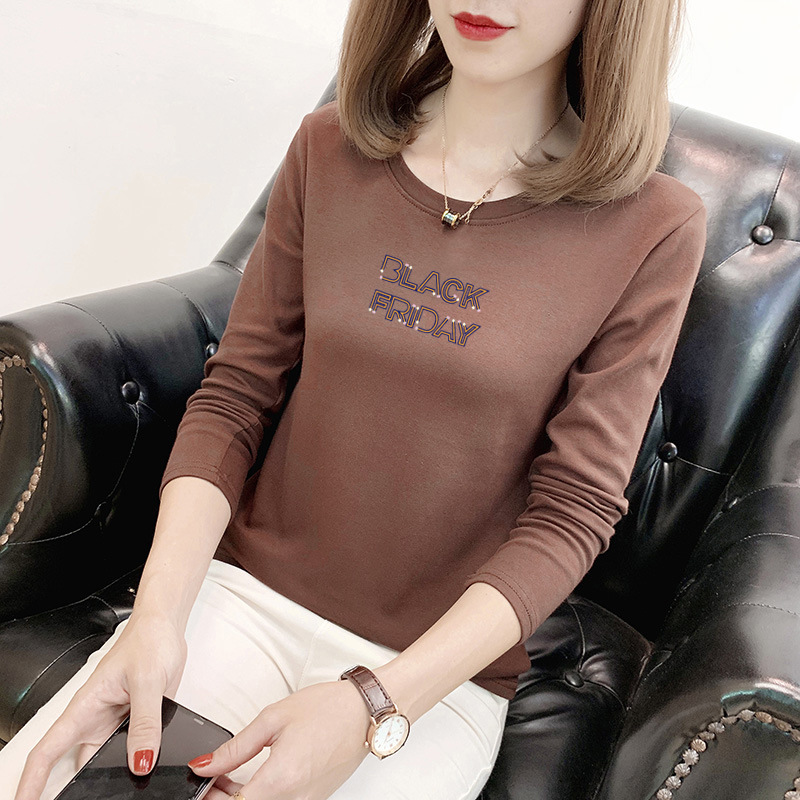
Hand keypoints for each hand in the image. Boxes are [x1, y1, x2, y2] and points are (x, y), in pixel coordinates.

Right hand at [13, 612, 186, 799]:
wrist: (166, 626)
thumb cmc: (148, 640)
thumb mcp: (147, 681)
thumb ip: (145, 722)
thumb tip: (141, 760)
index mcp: (86, 707)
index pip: (47, 751)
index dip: (31, 782)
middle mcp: (98, 718)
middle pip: (78, 765)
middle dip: (77, 790)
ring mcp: (117, 722)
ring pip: (108, 761)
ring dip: (114, 776)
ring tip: (121, 794)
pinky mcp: (137, 721)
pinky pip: (134, 750)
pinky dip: (139, 761)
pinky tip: (147, 769)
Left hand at [189, 679, 374, 799]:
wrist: (365, 710)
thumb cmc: (327, 708)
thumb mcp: (273, 718)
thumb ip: (235, 747)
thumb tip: (205, 765)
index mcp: (280, 779)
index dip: (212, 797)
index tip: (203, 785)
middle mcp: (296, 799)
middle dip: (224, 797)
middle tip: (214, 777)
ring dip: (245, 797)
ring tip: (233, 776)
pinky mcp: (317, 799)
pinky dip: (266, 794)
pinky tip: (259, 776)